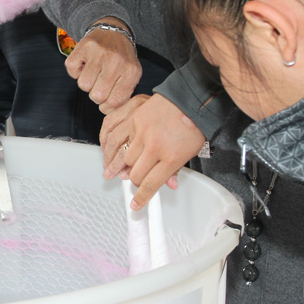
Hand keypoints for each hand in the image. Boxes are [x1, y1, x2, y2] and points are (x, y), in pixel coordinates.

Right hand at [64, 19, 141, 111]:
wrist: (114, 31)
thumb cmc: (121, 57)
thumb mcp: (130, 74)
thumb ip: (123, 94)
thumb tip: (107, 110)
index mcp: (130, 71)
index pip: (115, 102)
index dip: (106, 106)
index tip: (106, 101)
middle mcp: (116, 62)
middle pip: (97, 96)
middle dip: (96, 94)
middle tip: (100, 84)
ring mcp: (99, 53)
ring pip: (83, 85)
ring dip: (86, 82)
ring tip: (93, 73)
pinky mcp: (83, 47)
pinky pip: (72, 71)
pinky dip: (75, 71)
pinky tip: (84, 65)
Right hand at [100, 93, 205, 209]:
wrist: (189, 99)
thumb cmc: (192, 125)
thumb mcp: (189, 152)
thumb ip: (175, 170)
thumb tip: (169, 185)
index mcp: (171, 158)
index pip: (151, 184)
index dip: (142, 197)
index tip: (136, 204)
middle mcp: (154, 147)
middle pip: (134, 172)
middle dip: (132, 180)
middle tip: (130, 180)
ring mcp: (142, 132)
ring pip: (123, 155)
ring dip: (117, 165)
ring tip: (111, 170)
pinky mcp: (135, 119)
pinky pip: (120, 136)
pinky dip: (114, 145)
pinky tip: (111, 150)